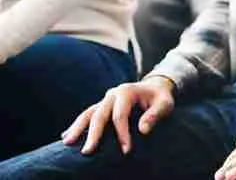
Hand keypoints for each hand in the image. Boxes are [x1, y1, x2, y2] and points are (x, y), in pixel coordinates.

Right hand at [61, 77, 175, 154]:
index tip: (126, 150)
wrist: (155, 87)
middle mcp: (113, 94)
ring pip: (88, 113)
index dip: (122, 133)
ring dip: (77, 128)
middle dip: (93, 134)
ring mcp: (105, 100)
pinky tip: (65, 136)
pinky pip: (87, 115)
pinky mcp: (102, 106)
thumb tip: (143, 130)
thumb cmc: (160, 98)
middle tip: (87, 152)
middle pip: (99, 114)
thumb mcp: (165, 103)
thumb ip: (156, 114)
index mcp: (127, 92)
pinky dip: (77, 125)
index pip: (120, 115)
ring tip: (66, 142)